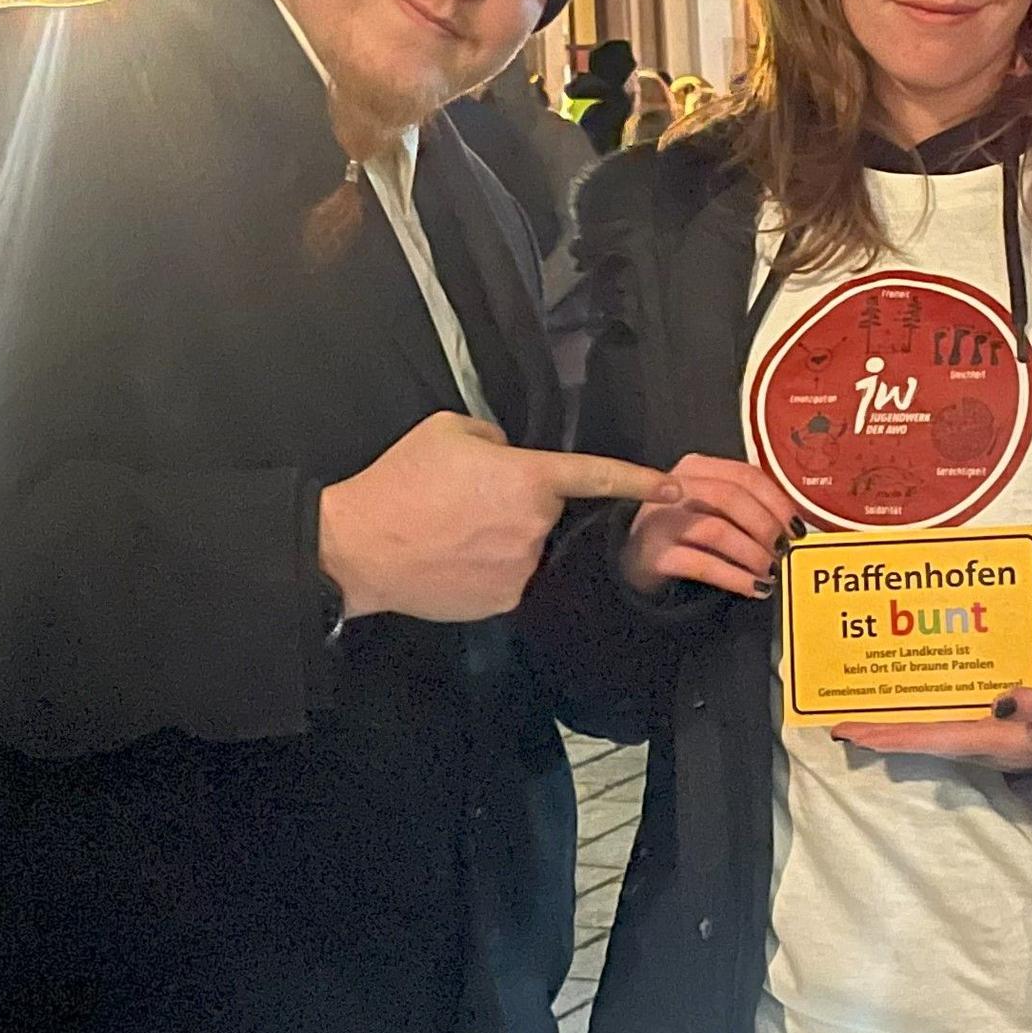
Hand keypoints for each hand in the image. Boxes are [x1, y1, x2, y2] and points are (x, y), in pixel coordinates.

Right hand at [317, 412, 673, 624]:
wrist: (358, 548)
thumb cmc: (401, 482)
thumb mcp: (449, 431)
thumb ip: (496, 440)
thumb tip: (511, 459)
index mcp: (529, 478)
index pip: (596, 475)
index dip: (639, 480)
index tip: (673, 488)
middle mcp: (535, 526)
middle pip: (545, 510)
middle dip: (519, 503)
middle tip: (467, 500)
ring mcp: (522, 569)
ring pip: (527, 546)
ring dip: (502, 537)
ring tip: (451, 531)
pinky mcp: (503, 601)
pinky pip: (509, 577)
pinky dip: (487, 567)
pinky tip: (451, 559)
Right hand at [619, 454, 796, 598]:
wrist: (633, 558)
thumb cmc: (685, 529)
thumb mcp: (711, 506)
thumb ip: (745, 505)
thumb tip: (794, 526)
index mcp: (697, 467)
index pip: (744, 475)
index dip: (777, 501)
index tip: (797, 527)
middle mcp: (674, 486)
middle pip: (730, 497)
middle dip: (765, 526)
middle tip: (784, 550)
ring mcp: (660, 520)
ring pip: (716, 530)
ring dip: (752, 553)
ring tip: (771, 572)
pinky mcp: (654, 554)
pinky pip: (701, 564)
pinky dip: (735, 578)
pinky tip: (754, 588)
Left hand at [834, 683, 1031, 770]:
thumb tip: (1003, 700)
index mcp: (994, 738)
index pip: (937, 738)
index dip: (897, 736)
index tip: (861, 736)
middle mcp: (978, 744)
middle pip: (919, 741)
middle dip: (880, 736)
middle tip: (840, 730)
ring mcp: (978, 739)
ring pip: (925, 735)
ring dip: (891, 729)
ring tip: (856, 721)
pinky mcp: (982, 731)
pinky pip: (939, 726)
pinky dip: (913, 720)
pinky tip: (898, 710)